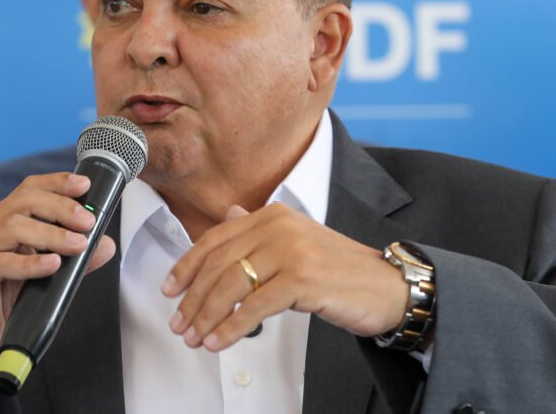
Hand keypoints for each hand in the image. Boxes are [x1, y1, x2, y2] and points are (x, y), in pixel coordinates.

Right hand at [0, 173, 115, 399]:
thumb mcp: (41, 278)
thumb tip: (105, 245)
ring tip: (77, 245)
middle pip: (22, 202)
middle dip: (60, 207)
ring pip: (12, 227)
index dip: (57, 183)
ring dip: (50, 234)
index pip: (28, 190)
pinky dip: (29, 263)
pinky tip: (51, 265)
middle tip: (87, 221)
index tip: (84, 186)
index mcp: (0, 222)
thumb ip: (71, 259)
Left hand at [161, 203, 408, 351]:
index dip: (186, 266)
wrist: (386, 287)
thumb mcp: (297, 241)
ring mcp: (291, 251)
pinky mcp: (302, 279)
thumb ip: (260, 229)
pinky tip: (219, 341)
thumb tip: (227, 215)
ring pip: (231, 286)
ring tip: (196, 339)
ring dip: (206, 317)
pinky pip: (254, 307)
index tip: (170, 290)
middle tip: (179, 326)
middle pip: (218, 264)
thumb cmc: (340, 270)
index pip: (215, 239)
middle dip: (192, 299)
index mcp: (272, 214)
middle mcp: (279, 226)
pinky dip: (230, 327)